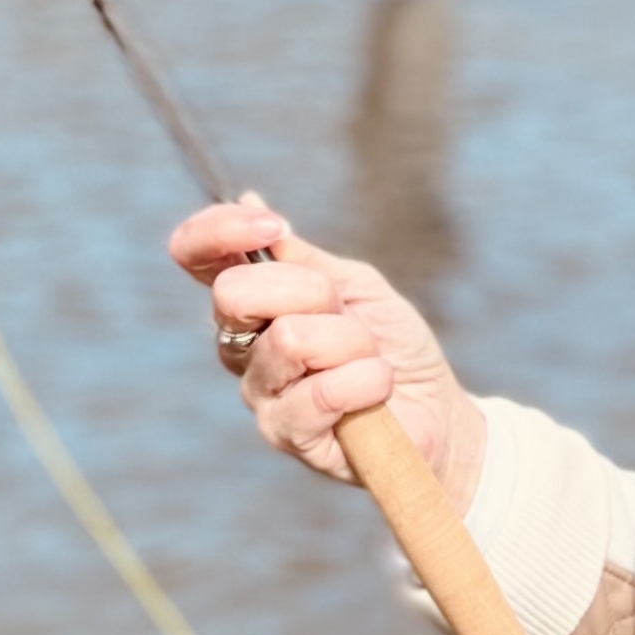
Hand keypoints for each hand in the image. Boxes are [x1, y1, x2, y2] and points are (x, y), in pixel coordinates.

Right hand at [167, 198, 487, 508]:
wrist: (434, 408)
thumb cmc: (392, 344)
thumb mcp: (355, 286)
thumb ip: (303, 257)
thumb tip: (248, 200)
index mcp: (254, 302)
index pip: (200, 258)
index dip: (218, 231)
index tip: (270, 224)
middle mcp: (242, 346)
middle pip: (234, 293)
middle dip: (310, 289)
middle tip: (345, 312)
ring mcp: (260, 393)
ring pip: (290, 338)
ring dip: (352, 341)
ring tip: (370, 359)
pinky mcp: (286, 435)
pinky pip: (322, 392)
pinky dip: (367, 380)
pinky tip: (377, 390)